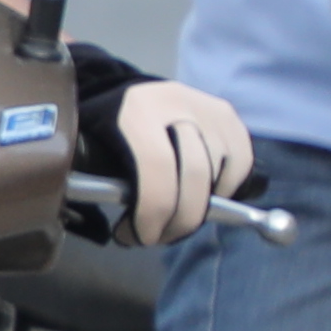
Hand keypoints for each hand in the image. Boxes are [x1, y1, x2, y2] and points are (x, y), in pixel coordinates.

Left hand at [114, 83, 253, 245]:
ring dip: (199, 209)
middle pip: (196, 174)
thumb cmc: (104, 129)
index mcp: (136, 111)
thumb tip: (130, 229)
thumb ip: (107, 182)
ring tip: (174, 217)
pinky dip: (223, 190)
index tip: (140, 236)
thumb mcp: (91, 148)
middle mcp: (178, 103)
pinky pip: (240, 165)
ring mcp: (208, 107)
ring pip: (218, 174)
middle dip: (180, 220)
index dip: (153, 211)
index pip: (157, 167)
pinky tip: (200, 197)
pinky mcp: (228, 115)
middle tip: (159, 237)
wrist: (125, 94)